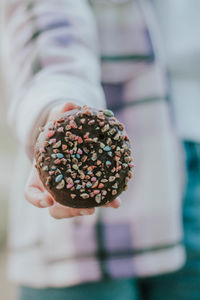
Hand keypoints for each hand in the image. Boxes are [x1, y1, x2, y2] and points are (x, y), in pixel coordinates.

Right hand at [24, 102, 120, 218]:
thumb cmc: (58, 132)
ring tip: (105, 204)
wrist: (70, 139)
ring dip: (88, 209)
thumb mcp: (57, 121)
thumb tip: (70, 104)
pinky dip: (105, 201)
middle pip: (55, 209)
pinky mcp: (86, 190)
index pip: (32, 194)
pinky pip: (93, 200)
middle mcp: (54, 189)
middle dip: (69, 212)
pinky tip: (116, 200)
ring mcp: (70, 192)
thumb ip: (60, 114)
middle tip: (86, 209)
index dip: (38, 200)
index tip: (48, 200)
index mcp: (40, 176)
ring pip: (74, 209)